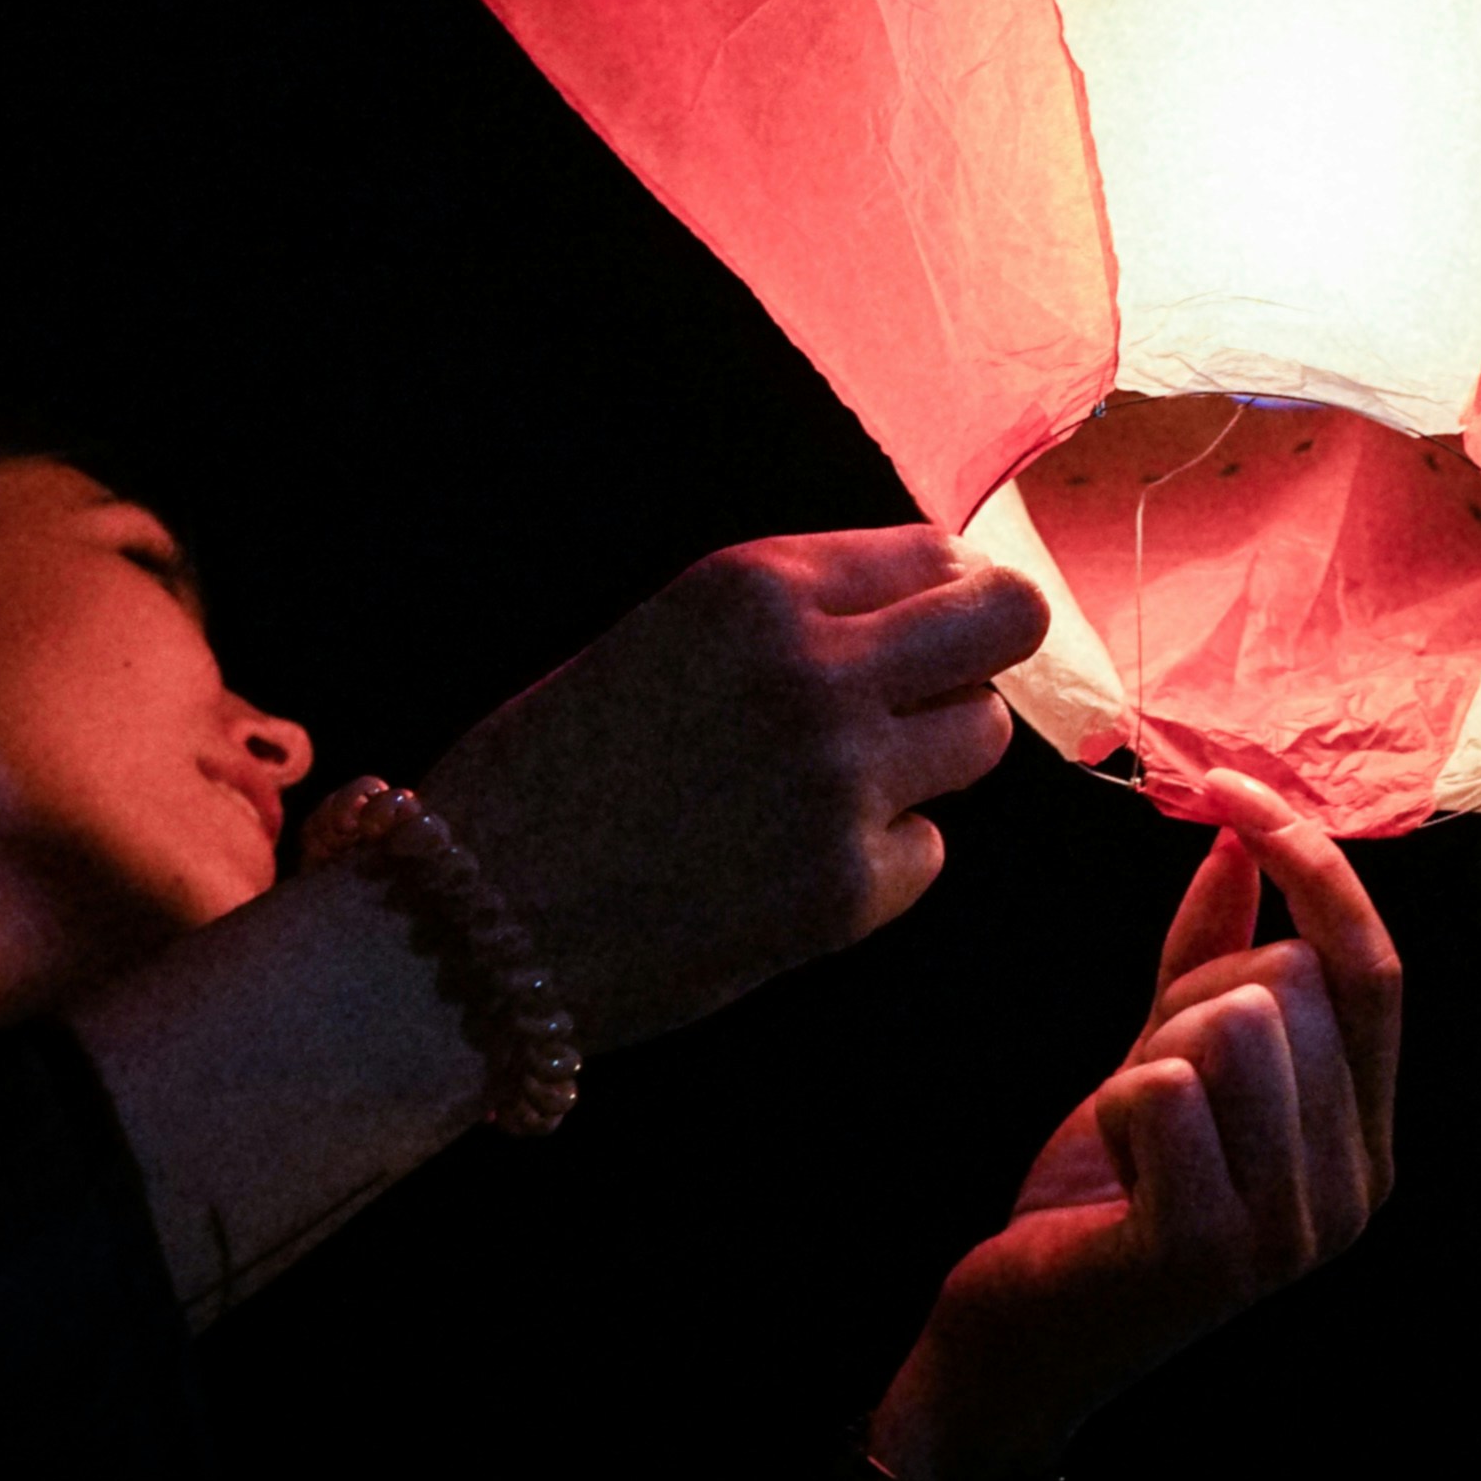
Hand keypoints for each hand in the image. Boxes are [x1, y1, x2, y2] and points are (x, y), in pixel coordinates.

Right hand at [415, 528, 1046, 1049]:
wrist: (473, 928)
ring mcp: (845, 782)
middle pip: (1006, 620)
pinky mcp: (852, 889)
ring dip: (931, 757)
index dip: (935, 593)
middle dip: (983, 649)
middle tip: (938, 688)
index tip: (918, 625)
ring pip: (983, 737)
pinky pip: (928, 850)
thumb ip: (785, 617)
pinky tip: (793, 866)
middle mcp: (818, 669)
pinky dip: (881, 858)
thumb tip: (908, 613)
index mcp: (755, 588)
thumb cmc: (541, 773)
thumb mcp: (659, 637)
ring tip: (842, 786)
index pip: (932, 552)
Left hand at [868, 771, 1402, 1480]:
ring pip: (1230, 1025)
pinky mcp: (1207, 1252)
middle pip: (1288, 986)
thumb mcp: (1167, 1057)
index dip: (1312, 866)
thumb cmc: (1103, 1194)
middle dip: (1191, 1001)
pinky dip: (1115, 1107)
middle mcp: (1352, 1192)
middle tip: (1148, 1085)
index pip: (1374, 969)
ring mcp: (1289, 1231)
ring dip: (1153, 1059)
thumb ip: (1214, 954)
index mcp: (1365, 1141)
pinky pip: (1161, 1090)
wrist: (1024, 1338)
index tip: (1232, 785)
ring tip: (1135, 1137)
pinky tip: (1112, 1169)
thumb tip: (1237, 835)